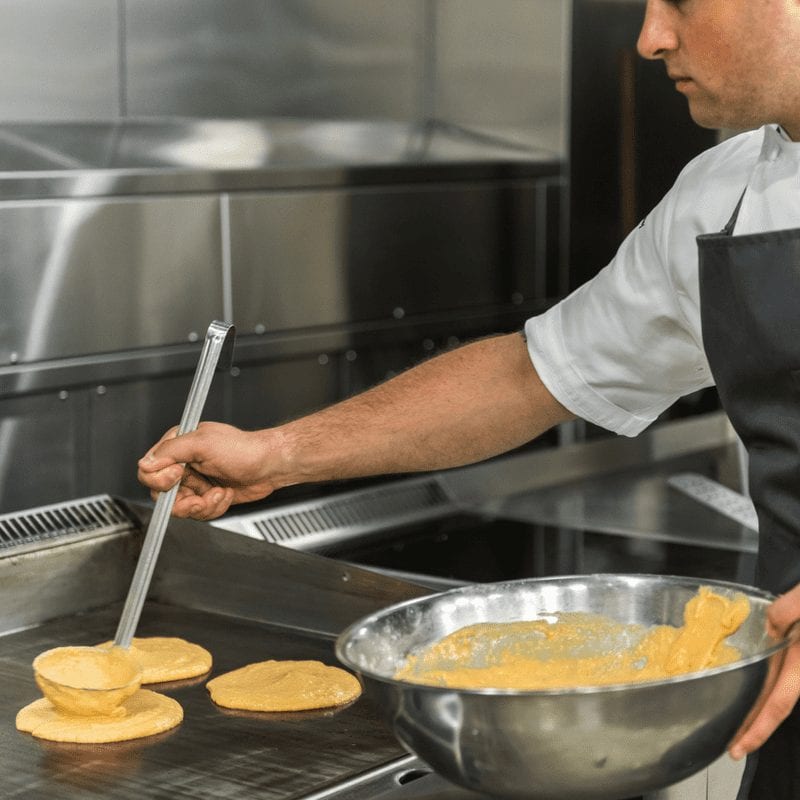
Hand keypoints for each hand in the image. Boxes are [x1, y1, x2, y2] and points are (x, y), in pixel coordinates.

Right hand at [137, 422, 279, 519]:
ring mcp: (195, 482)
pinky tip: (225, 495)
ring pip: (180, 507)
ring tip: (218, 494)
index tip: (180, 475)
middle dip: (183, 501)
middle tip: (200, 497)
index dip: (161, 479)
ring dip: (202, 505)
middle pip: (162, 494)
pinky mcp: (206, 496)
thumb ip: (171, 452)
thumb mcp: (203, 444)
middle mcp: (184, 464)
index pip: (149, 469)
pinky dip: (213, 507)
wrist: (270, 466)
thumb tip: (145, 463)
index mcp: (178, 446)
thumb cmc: (244, 449)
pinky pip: (198, 512)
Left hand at [729, 584, 799, 759]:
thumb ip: (786, 611)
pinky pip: (775, 672)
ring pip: (774, 690)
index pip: (777, 703)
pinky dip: (760, 684)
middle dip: (752, 727)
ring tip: (736, 721)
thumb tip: (769, 625)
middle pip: (772, 703)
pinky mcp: (792, 650)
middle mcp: (798, 666)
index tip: (740, 748)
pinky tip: (747, 683)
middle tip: (732, 746)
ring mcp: (795, 659)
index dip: (758, 728)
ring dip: (755, 707)